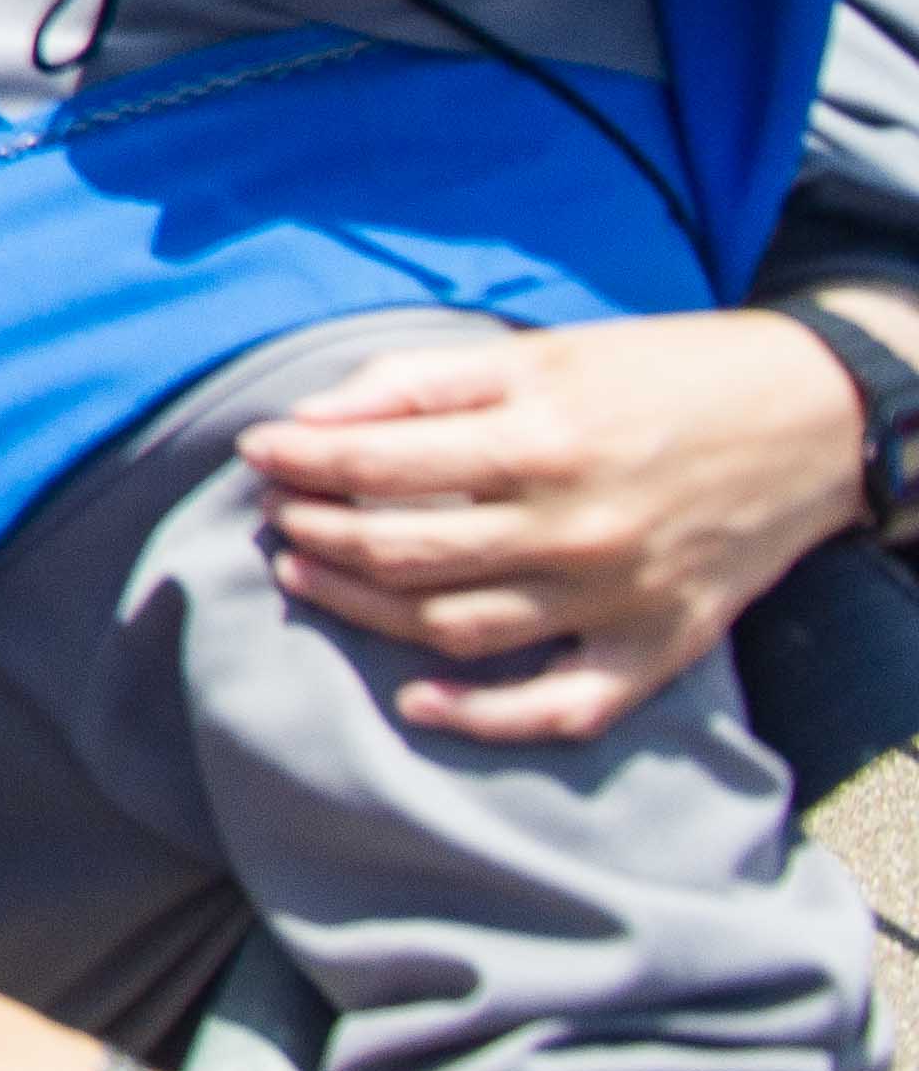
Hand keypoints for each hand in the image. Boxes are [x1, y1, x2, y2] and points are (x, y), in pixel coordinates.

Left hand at [241, 311, 868, 743]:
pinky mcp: (658, 646)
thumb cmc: (663, 375)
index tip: (256, 452)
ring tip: (305, 577)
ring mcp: (616, 597)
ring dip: (363, 610)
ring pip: (457, 629)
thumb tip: (314, 416)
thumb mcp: (540, 353)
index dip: (301, 460)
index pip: (379, 463)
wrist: (814, 420)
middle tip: (276, 517)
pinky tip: (417, 700)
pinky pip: (559, 706)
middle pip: (403, 552)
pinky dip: (483, 716)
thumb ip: (421, 382)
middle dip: (317, 535)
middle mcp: (574, 526)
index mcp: (540, 437)